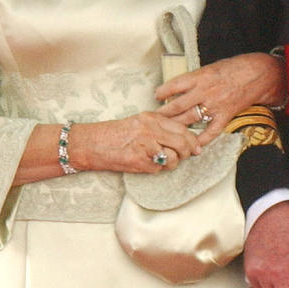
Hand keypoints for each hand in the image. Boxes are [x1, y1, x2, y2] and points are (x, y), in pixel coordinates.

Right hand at [71, 111, 199, 174]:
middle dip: (188, 153)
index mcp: (151, 118)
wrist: (92, 144)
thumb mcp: (139, 123)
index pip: (182, 128)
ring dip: (172, 163)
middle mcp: (150, 129)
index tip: (196, 147)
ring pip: (174, 157)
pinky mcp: (139, 160)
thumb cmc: (114, 135)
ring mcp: (145, 145)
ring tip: (162, 161)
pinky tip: (146, 164)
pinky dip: (157, 169)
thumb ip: (159, 128)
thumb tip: (183, 138)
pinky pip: (159, 168)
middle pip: (182, 143)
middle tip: (186, 156)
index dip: (193, 140)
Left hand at [156, 52, 284, 144]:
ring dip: (176, 125)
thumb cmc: (233, 68)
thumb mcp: (210, 68)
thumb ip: (195, 79)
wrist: (256, 74)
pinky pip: (211, 131)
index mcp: (200, 77)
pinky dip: (201, 139)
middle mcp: (205, 91)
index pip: (174, 85)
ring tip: (167, 129)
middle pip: (178, 106)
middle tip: (154, 118)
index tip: (156, 96)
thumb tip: (179, 88)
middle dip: (164, 113)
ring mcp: (215, 105)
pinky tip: (192, 144)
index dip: (162, 92)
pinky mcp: (225, 115)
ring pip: (190, 118)